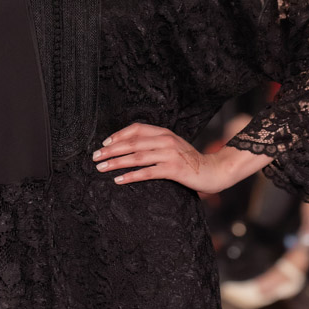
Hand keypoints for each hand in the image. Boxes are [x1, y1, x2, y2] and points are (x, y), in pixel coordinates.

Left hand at [92, 122, 227, 192]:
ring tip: (102, 168)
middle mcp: (166, 140)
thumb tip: (129, 146)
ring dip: (116, 163)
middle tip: (95, 157)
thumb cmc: (189, 160)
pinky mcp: (173, 170)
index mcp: (164, 132)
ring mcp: (170, 154)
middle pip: (132, 143)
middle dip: (111, 150)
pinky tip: (119, 180)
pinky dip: (131, 176)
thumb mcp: (172, 146)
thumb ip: (154, 143)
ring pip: (137, 157)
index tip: (104, 143)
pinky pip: (147, 173)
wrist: (213, 171)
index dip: (118, 135)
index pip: (136, 128)